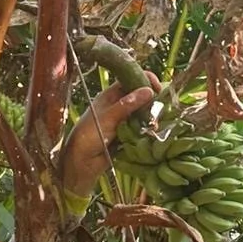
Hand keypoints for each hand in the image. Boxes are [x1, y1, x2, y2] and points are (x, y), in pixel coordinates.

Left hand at [60, 78, 159, 199]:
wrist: (82, 162)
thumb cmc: (88, 135)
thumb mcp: (108, 117)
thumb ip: (127, 105)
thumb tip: (149, 91)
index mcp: (111, 95)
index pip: (131, 79)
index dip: (145, 79)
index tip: (157, 88)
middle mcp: (119, 105)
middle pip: (141, 96)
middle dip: (152, 100)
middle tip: (160, 108)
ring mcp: (125, 120)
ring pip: (144, 113)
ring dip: (152, 116)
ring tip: (158, 122)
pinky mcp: (129, 134)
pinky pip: (143, 128)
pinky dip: (149, 129)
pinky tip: (155, 132)